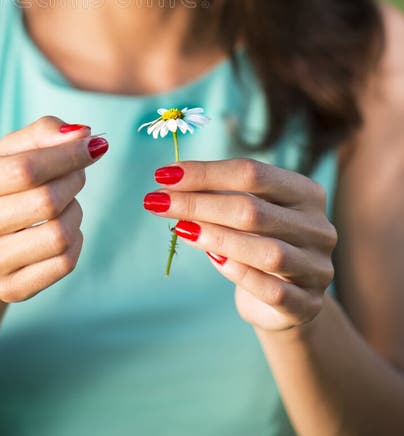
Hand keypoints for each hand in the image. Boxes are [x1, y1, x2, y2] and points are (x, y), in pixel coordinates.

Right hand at [0, 116, 107, 302]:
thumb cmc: (3, 184)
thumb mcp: (14, 149)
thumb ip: (46, 132)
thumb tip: (84, 134)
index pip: (26, 168)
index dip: (68, 155)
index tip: (94, 145)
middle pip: (46, 202)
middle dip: (74, 181)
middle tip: (77, 174)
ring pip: (59, 234)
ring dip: (75, 211)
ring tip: (67, 203)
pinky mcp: (8, 290)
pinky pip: (65, 263)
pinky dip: (76, 240)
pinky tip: (63, 230)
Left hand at [144, 158, 337, 331]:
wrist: (285, 300)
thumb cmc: (257, 242)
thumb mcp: (243, 210)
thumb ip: (216, 194)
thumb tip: (169, 181)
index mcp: (306, 192)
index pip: (253, 172)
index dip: (205, 172)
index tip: (164, 174)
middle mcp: (319, 228)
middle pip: (253, 210)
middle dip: (198, 204)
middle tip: (158, 202)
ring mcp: (318, 268)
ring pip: (267, 251)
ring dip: (216, 237)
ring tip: (179, 228)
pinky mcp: (308, 305)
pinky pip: (272, 290)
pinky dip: (239, 273)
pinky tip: (212, 259)